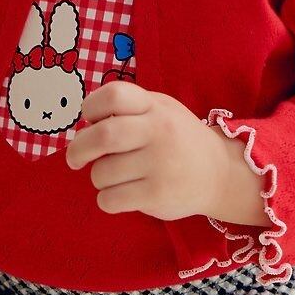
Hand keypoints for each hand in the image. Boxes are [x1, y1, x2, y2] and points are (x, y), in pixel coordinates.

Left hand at [64, 82, 237, 222]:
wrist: (219, 173)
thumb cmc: (177, 139)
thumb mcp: (160, 110)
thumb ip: (127, 111)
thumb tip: (84, 128)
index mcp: (155, 107)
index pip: (113, 95)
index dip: (91, 107)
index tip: (90, 120)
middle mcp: (159, 132)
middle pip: (102, 136)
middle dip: (78, 149)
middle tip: (75, 159)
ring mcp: (160, 165)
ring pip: (101, 173)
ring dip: (98, 178)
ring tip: (115, 177)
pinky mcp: (157, 195)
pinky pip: (110, 200)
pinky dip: (106, 199)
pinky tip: (120, 194)